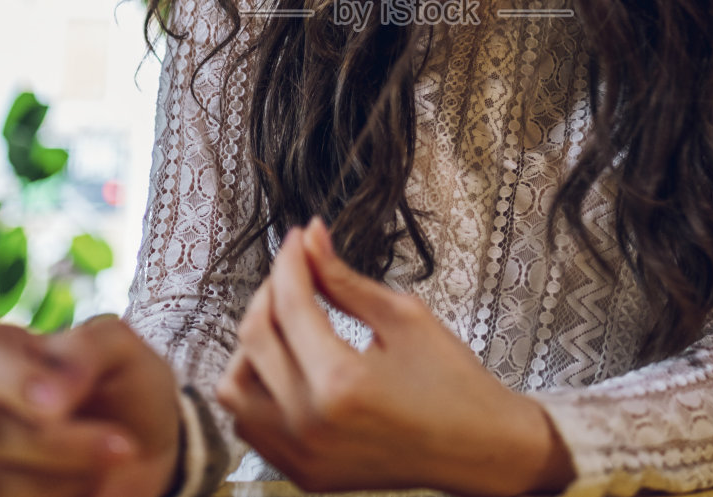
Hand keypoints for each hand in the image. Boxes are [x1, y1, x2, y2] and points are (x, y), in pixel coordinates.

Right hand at [0, 314, 182, 496]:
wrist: (141, 445)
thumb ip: (86, 349)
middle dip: (57, 444)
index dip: (15, 381)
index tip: (61, 405)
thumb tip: (54, 391)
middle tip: (123, 447)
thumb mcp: (120, 350)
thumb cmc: (122, 386)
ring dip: (64, 476)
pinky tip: (89, 486)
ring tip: (109, 464)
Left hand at [215, 218, 575, 495]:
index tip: (297, 240)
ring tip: (285, 325)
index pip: (290, 305)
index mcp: (341, 383)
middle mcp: (311, 425)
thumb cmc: (454, 386)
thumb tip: (311, 239)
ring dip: (252, 347)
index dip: (290, 262)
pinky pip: (250, 426)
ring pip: (234, 388)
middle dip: (269, 292)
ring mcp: (301, 455)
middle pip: (254, 339)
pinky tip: (286, 368)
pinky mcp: (302, 472)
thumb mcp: (403, 317)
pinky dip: (257, 390)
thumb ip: (344, 280)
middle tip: (294, 273)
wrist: (478, 449)